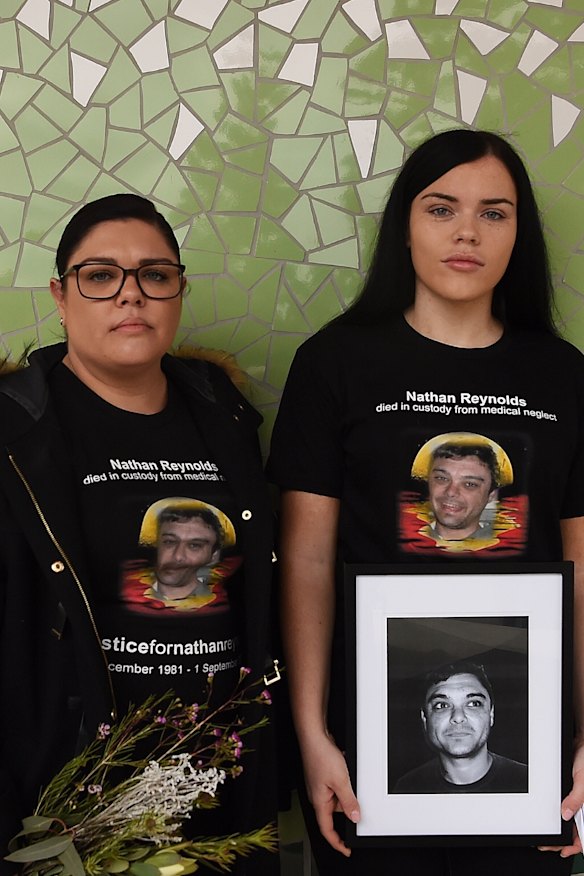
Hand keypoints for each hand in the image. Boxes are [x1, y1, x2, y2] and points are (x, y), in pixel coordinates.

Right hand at [301, 732, 360, 856]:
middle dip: (348, 808)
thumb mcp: (340, 781)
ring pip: (337, 797)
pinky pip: (336, 785)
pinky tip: (345, 770)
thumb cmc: (320, 756)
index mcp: (319, 802)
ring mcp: (320, 785)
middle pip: (335, 812)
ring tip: (349, 778)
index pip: (327, 830)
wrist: (314, 736)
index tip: (346, 849)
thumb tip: (355, 816)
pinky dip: (344, 781)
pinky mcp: (323, 776)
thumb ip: (349, 801)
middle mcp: (318, 796)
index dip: (337, 842)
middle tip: (357, 801)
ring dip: (347, 791)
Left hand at [539, 740, 583, 855]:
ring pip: (570, 821)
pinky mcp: (571, 793)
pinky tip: (550, 820)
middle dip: (563, 840)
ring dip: (560, 830)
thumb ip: (576, 798)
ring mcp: (577, 800)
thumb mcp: (582, 779)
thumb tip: (566, 814)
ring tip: (547, 837)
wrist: (580, 743)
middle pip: (577, 829)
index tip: (564, 850)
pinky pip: (565, 808)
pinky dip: (558, 816)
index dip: (576, 845)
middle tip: (548, 845)